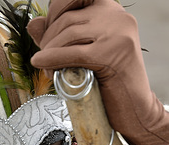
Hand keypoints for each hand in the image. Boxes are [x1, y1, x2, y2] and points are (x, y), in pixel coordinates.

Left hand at [28, 0, 168, 144]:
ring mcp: (118, 32)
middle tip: (43, 60)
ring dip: (49, 52)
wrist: (135, 110)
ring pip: (68, 34)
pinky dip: (52, 59)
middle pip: (67, 18)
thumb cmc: (108, 84)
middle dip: (48, 40)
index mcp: (110, 9)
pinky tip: (42, 66)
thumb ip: (58, 36)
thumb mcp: (81, 53)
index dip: (52, 15)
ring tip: (48, 70)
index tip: (47, 39)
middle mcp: (117, 15)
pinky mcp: (113, 53)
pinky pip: (73, 52)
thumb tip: (33, 23)